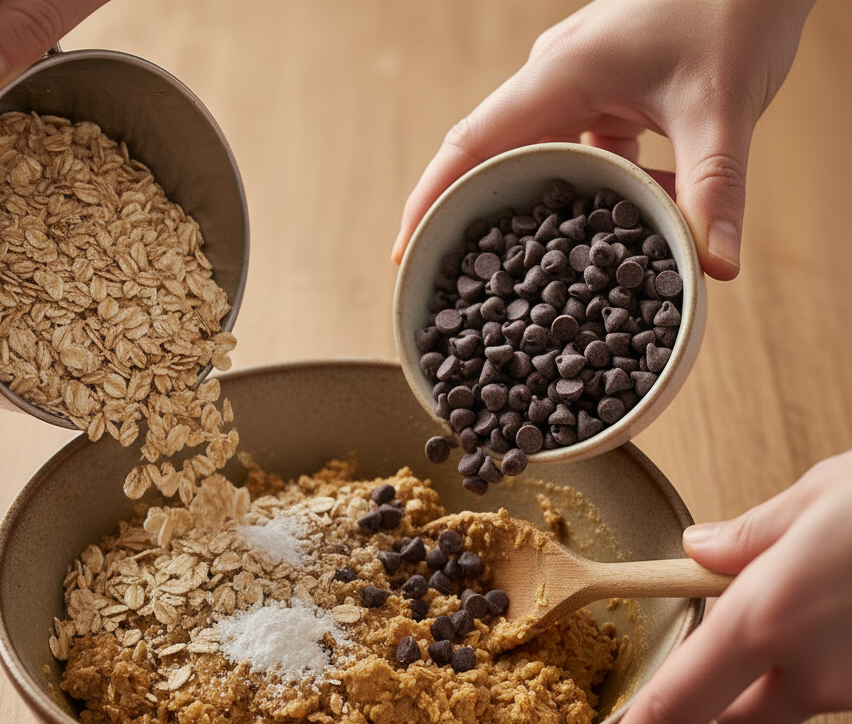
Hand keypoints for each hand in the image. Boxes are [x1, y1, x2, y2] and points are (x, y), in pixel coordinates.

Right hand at [391, 0, 815, 279]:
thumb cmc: (734, 2)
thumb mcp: (722, 106)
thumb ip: (715, 190)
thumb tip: (714, 265)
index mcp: (558, 76)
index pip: (470, 145)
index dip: (430, 200)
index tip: (407, 252)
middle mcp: (557, 80)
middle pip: (491, 156)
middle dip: (474, 216)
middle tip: (459, 278)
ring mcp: (581, 83)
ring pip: (540, 157)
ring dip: (542, 210)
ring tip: (533, 272)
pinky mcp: (610, 90)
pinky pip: (584, 150)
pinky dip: (597, 190)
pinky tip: (626, 223)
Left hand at [588, 449, 851, 723]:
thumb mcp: (821, 495)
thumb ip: (751, 534)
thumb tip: (700, 550)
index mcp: (767, 616)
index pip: (680, 702)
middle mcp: (814, 669)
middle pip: (743, 716)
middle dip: (737, 685)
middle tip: (753, 623)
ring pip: (806, 698)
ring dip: (801, 664)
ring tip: (833, 593)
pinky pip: (851, 685)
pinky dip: (847, 656)